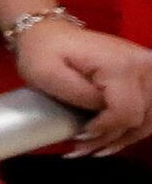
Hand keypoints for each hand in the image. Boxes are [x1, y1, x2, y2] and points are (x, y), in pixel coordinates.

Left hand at [11, 20, 151, 154]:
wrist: (49, 34)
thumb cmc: (42, 53)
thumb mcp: (47, 74)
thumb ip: (80, 95)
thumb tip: (102, 114)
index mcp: (120, 64)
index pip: (125, 112)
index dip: (104, 130)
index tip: (78, 137)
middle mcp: (143, 65)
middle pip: (139, 119)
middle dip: (110, 138)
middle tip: (81, 149)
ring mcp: (148, 69)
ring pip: (149, 120)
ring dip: (123, 138)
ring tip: (93, 148)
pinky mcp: (147, 76)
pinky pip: (148, 112)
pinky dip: (131, 129)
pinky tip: (109, 139)